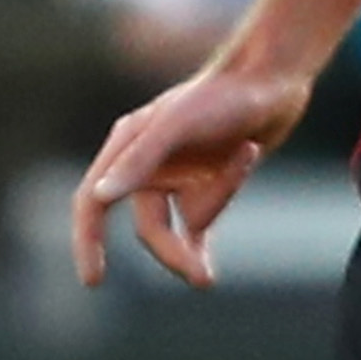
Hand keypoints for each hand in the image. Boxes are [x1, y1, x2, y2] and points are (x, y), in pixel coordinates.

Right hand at [70, 55, 315, 287]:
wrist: (273, 78)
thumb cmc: (222, 95)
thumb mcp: (177, 125)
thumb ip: (138, 159)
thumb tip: (101, 196)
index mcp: (128, 145)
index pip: (94, 201)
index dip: (87, 240)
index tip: (93, 281)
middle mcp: (148, 163)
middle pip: (149, 227)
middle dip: (174, 252)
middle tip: (204, 280)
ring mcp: (179, 175)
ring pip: (183, 225)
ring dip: (214, 207)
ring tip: (243, 160)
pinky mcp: (207, 182)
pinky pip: (204, 219)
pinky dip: (213, 223)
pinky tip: (208, 263)